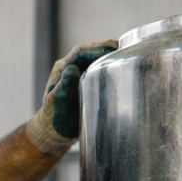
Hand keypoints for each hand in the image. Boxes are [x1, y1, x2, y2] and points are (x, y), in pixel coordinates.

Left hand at [24, 40, 117, 155]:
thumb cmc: (54, 120)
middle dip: (106, 49)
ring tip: (127, 55)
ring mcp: (79, 74)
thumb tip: (72, 69)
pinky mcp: (86, 82)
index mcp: (62, 69)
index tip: (112, 48)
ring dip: (109, 56)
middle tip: (125, 49)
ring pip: (95, 59)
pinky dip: (109, 67)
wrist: (55, 132)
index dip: (96, 48)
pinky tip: (122, 69)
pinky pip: (98, 70)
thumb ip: (64, 87)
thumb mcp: (57, 104)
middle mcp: (70, 68)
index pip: (80, 52)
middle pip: (90, 52)